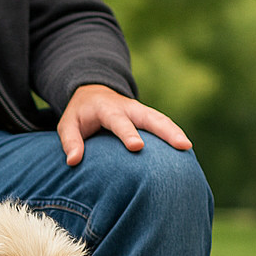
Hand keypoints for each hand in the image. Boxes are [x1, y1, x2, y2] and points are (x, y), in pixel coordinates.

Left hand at [56, 85, 191, 165]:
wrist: (93, 94)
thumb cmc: (80, 114)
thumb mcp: (68, 124)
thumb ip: (70, 141)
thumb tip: (73, 161)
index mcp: (107, 108)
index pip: (119, 121)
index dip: (128, 134)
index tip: (137, 147)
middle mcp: (128, 108)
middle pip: (150, 117)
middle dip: (166, 130)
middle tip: (181, 144)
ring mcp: (140, 112)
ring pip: (161, 120)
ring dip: (175, 132)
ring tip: (187, 147)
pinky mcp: (147, 118)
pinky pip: (163, 124)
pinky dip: (174, 134)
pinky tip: (185, 150)